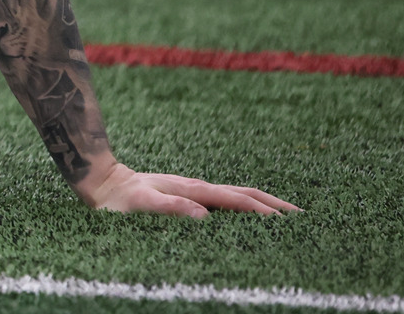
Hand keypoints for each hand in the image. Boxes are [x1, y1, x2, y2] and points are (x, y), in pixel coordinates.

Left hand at [80, 163, 299, 217]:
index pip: (237, 200)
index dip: (264, 211)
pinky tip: (247, 214)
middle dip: (275, 204)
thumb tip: (204, 215)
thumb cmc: (116, 199)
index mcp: (192, 189)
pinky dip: (245, 204)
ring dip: (263, 203)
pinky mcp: (187, 193)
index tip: (291, 222)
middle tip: (305, 218)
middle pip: (245, 193)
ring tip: (287, 216)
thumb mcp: (140, 205)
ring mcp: (193, 188)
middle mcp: (197, 186)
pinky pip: (224, 198)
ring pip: (237, 194)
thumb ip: (169, 208)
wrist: (99, 180)